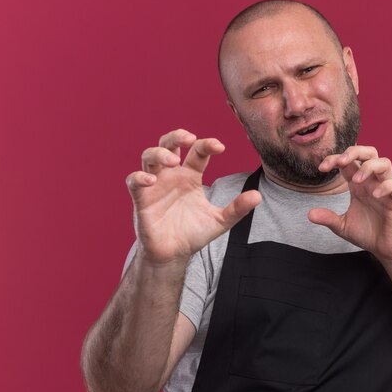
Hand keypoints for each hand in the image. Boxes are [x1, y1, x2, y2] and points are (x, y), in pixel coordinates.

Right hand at [126, 129, 261, 262]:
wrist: (174, 255)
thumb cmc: (194, 234)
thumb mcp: (220, 221)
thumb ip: (237, 208)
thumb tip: (258, 196)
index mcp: (190, 176)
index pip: (197, 152)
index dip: (207, 145)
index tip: (220, 147)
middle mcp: (171, 176)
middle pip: (168, 144)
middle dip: (176, 136)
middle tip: (189, 138)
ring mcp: (155, 186)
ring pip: (149, 157)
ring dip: (159, 153)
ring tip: (173, 160)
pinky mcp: (141, 200)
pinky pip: (134, 182)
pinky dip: (139, 177)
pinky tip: (150, 180)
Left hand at [308, 146, 391, 262]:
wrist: (386, 249)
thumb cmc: (367, 233)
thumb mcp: (342, 226)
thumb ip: (328, 218)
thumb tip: (309, 214)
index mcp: (358, 185)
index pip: (348, 162)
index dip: (334, 159)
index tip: (321, 168)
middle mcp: (372, 182)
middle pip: (369, 153)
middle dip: (355, 152)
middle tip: (341, 162)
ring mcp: (386, 190)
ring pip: (385, 163)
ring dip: (369, 167)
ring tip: (356, 181)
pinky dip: (386, 186)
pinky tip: (375, 195)